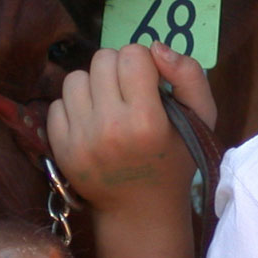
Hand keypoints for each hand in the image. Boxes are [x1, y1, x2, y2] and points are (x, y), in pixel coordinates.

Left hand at [47, 41, 215, 216]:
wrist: (140, 210)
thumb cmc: (175, 159)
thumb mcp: (200, 117)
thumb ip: (189, 75)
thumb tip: (157, 47)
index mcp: (146, 120)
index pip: (132, 54)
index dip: (143, 63)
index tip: (149, 83)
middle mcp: (109, 128)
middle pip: (102, 60)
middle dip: (117, 69)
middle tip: (128, 93)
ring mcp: (80, 139)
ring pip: (75, 77)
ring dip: (93, 85)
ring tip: (108, 105)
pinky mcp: (60, 148)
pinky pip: (57, 103)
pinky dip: (74, 107)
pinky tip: (92, 123)